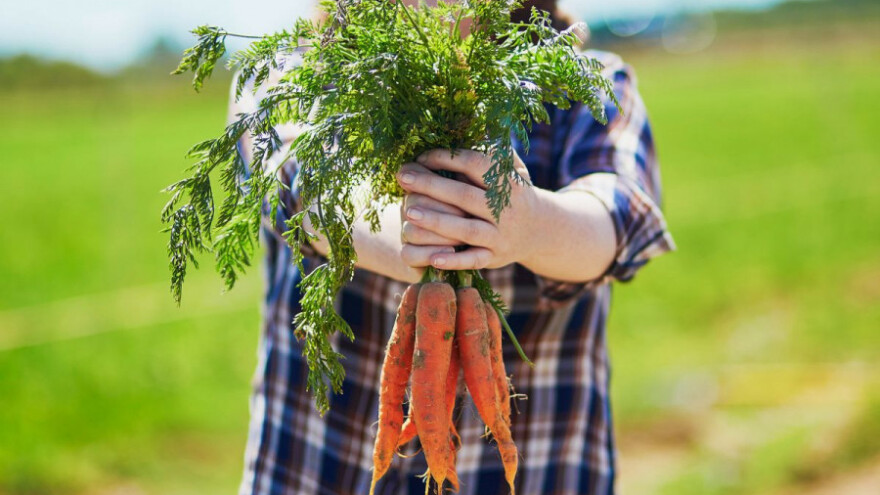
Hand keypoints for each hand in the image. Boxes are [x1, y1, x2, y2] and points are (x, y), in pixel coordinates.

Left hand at [396, 149, 538, 270]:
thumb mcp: (512, 167)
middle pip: (465, 196)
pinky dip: (454, 260)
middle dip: (432, 186)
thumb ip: (493, 149)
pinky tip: (432, 258)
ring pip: (468, 229)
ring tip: (409, 212)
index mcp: (509, 181)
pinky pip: (474, 260)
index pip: (475, 164)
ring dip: (438, 221)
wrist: (541, 230)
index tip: (420, 157)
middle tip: (403, 177)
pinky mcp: (496, 257)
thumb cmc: (513, 192)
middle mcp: (507, 209)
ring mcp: (502, 235)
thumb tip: (470, 120)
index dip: (445, 158)